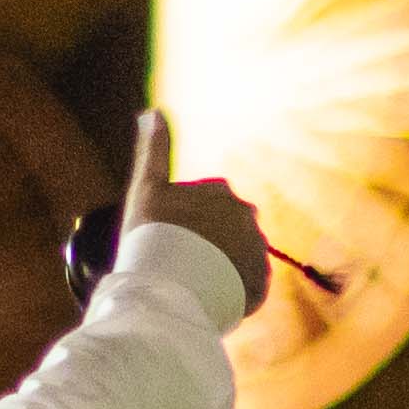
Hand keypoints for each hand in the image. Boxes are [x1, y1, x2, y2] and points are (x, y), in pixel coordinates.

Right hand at [118, 108, 277, 318]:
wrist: (171, 290)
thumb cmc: (153, 235)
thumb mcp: (147, 187)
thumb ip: (154, 149)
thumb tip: (154, 111)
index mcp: (221, 191)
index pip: (203, 203)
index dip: (180, 221)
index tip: (164, 237)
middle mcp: (247, 217)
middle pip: (222, 230)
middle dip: (205, 242)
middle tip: (177, 261)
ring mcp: (256, 250)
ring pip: (235, 257)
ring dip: (219, 266)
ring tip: (192, 282)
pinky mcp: (261, 284)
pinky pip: (246, 285)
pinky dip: (231, 290)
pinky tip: (208, 296)